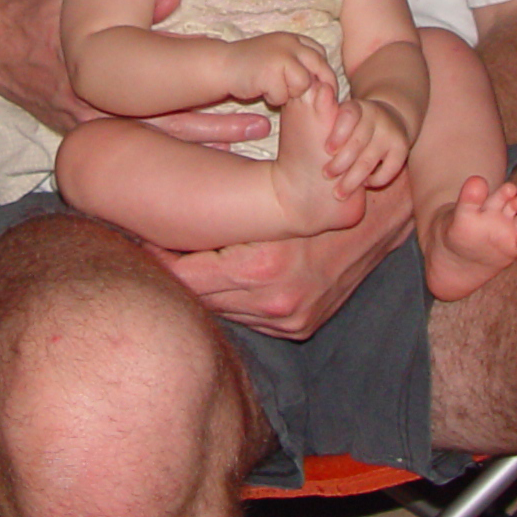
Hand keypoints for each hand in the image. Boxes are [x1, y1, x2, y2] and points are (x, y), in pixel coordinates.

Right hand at [5, 0, 271, 148]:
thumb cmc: (35, 12)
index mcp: (98, 78)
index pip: (162, 96)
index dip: (206, 99)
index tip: (245, 95)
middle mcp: (95, 114)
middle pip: (166, 128)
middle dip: (214, 130)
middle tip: (259, 126)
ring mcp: (88, 129)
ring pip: (155, 143)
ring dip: (200, 143)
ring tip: (246, 143)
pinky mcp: (83, 137)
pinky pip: (133, 148)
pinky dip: (169, 150)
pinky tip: (203, 156)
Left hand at [159, 177, 415, 337]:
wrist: (378, 214)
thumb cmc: (316, 189)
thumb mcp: (268, 194)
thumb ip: (219, 208)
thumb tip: (160, 209)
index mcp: (261, 266)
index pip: (186, 275)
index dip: (157, 258)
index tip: (138, 241)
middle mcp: (274, 301)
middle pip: (200, 298)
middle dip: (175, 276)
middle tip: (149, 252)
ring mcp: (288, 320)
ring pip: (222, 310)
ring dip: (203, 291)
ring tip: (181, 265)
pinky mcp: (300, 327)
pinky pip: (250, 318)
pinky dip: (233, 300)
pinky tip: (220, 280)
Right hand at [220, 32, 338, 108]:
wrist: (221, 65)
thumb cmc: (251, 67)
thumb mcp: (278, 55)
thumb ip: (298, 62)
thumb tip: (325, 83)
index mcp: (293, 38)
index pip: (320, 54)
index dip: (322, 73)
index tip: (319, 88)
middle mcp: (291, 43)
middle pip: (320, 68)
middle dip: (319, 87)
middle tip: (312, 100)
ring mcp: (282, 56)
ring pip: (303, 83)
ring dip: (290, 93)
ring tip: (273, 89)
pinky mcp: (271, 71)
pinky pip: (284, 95)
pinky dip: (274, 98)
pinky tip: (262, 91)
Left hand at [322, 95, 410, 197]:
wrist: (391, 117)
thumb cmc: (355, 123)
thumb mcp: (342, 114)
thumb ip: (326, 118)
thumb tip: (301, 119)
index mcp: (357, 107)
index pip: (348, 116)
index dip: (338, 133)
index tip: (327, 150)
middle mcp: (376, 117)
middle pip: (357, 143)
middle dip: (339, 163)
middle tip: (325, 175)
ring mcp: (390, 132)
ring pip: (369, 160)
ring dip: (352, 179)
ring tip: (338, 193)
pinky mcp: (402, 148)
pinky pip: (389, 169)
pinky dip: (375, 180)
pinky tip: (365, 184)